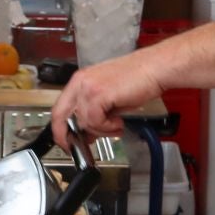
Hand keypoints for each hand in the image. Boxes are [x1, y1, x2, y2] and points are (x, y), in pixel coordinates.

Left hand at [50, 48, 165, 146]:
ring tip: (116, 125)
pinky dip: (108, 127)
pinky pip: (95, 121)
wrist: (154, 68)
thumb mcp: (108, 96)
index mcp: (80, 80)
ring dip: (101, 130)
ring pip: (83, 122)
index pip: (60, 108)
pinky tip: (119, 122)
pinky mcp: (99, 94)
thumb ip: (94, 112)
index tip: (67, 141)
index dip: (60, 129)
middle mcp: (80, 82)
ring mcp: (88, 87)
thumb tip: (87, 133)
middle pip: (60, 116)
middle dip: (68, 136)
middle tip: (81, 145)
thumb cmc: (137, 79)